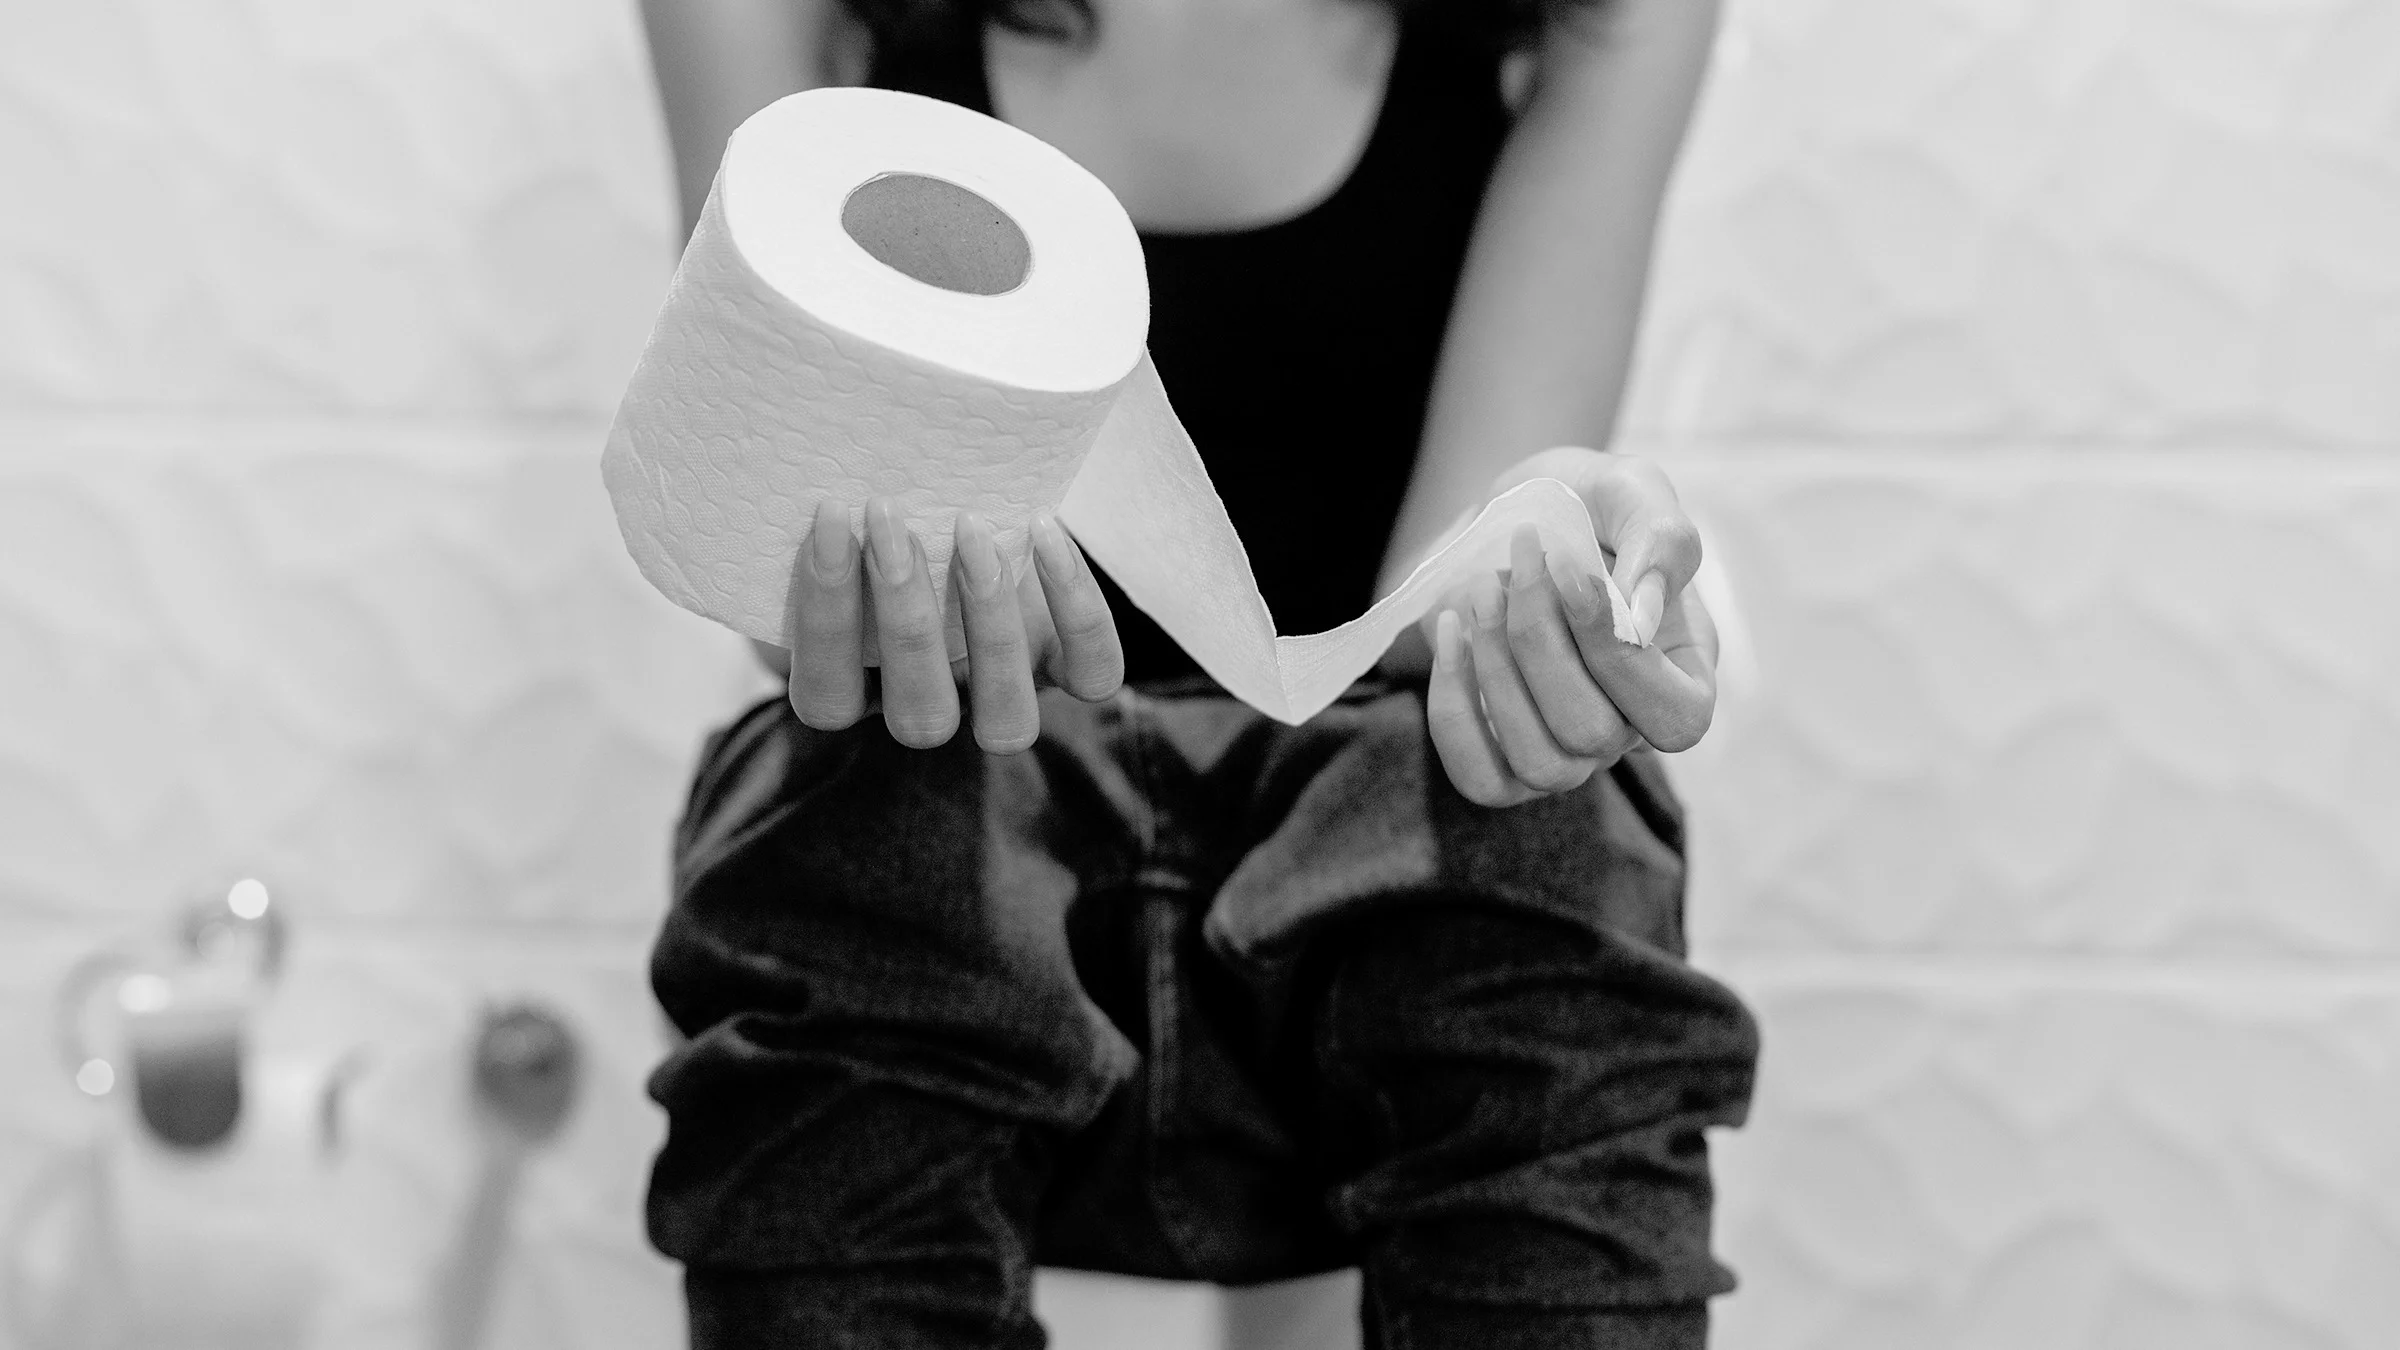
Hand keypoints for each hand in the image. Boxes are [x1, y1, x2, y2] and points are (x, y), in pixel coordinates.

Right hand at [782, 497, 1122, 752]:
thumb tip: (801, 472)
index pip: (827, 702)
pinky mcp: (1073, 671)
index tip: (829, 519)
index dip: (824, 621)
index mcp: (856, 695)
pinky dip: (1076, 606)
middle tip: (889, 517)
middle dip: (904, 617)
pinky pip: (1094, 672)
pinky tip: (1040, 529)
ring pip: (1007, 722)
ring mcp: (1008, 700)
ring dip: (988, 624)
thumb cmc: (884, 525)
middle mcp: (933, 711)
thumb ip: (822, 531)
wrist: (971, 517)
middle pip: (919, 718)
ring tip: (969, 528)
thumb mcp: (842, 535)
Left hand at [1423, 448, 1717, 806]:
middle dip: (1541, 642)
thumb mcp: (1633, 493)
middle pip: (1594, 737)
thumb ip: (1662, 540)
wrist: (1505, 521)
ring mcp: (1565, 753)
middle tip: (1519, 560)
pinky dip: (1453, 708)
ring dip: (1496, 671)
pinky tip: (1452, 630)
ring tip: (1483, 588)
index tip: (1569, 567)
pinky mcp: (1500, 759)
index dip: (1619, 655)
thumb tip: (1642, 614)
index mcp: (1683, 677)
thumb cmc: (1586, 506)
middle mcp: (1628, 729)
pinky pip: (1479, 778)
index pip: (1676, 719)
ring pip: (1540, 762)